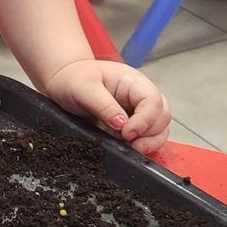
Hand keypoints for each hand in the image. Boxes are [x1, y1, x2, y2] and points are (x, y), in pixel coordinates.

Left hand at [43, 59, 169, 154]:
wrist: (63, 81)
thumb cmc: (73, 78)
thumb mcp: (84, 88)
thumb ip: (103, 105)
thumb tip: (122, 124)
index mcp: (133, 82)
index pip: (153, 101)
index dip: (144, 120)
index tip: (126, 133)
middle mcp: (140, 96)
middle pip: (162, 117)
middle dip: (151, 134)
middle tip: (130, 144)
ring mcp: (138, 110)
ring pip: (160, 128)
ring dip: (151, 142)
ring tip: (131, 148)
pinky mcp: (132, 124)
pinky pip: (148, 136)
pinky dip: (144, 145)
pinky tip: (129, 148)